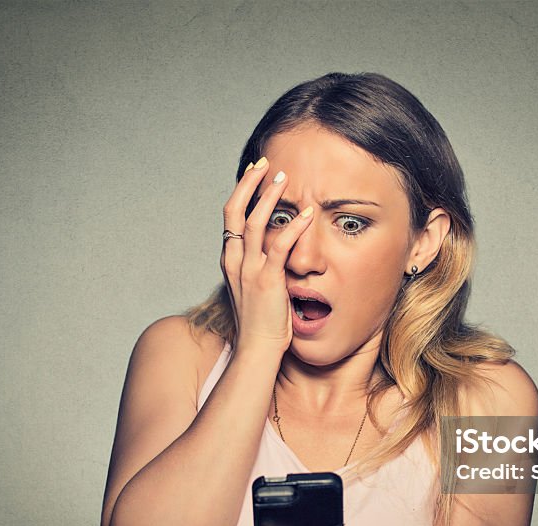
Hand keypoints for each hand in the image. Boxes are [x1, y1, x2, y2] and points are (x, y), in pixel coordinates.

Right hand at [221, 158, 313, 355]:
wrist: (257, 351)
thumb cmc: (261, 323)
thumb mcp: (255, 288)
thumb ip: (260, 266)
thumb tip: (275, 249)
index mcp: (230, 261)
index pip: (231, 216)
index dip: (241, 191)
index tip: (255, 173)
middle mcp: (235, 261)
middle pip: (235, 211)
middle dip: (250, 183)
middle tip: (266, 163)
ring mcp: (249, 271)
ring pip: (256, 223)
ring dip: (270, 197)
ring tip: (285, 179)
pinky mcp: (267, 281)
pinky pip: (280, 247)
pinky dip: (294, 227)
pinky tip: (308, 213)